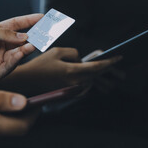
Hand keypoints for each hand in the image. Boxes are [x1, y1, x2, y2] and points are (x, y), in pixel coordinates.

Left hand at [0, 14, 42, 83]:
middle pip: (23, 39)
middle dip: (35, 35)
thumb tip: (25, 37)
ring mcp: (2, 58)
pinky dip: (18, 59)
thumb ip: (5, 34)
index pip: (18, 24)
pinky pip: (12, 64)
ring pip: (20, 52)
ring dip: (28, 47)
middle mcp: (2, 45)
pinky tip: (21, 53)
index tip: (44, 17)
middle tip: (46, 33)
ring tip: (34, 43)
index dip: (31, 20)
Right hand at [5, 47, 121, 94]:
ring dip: (96, 75)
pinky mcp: (70, 95)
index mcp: (73, 71)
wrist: (28, 82)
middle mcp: (75, 83)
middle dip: (108, 69)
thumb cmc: (40, 65)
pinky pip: (84, 86)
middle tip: (118, 64)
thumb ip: (75, 53)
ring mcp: (73, 91)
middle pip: (97, 75)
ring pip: (91, 81)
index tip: (120, 57)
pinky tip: (91, 77)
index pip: (97, 67)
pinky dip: (88, 81)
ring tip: (106, 70)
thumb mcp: (58, 52)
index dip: (110, 62)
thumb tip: (82, 60)